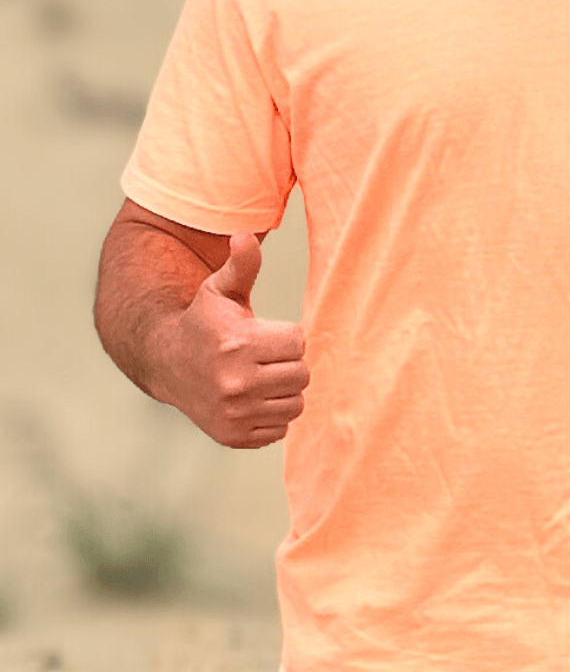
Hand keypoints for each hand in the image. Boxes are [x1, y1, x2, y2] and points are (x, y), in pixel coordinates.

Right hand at [157, 232, 309, 447]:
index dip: (286, 336)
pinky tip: (251, 399)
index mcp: (238, 344)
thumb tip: (246, 235)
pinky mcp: (233, 436)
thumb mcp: (220, 289)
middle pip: (301, 375)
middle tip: (263, 357)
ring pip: (295, 404)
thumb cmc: (203, 321)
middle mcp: (235, 383)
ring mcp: (234, 414)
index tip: (264, 334)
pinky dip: (271, 416)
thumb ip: (242, 265)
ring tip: (259, 377)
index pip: (298, 343)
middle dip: (287, 363)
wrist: (165, 363)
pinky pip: (280, 429)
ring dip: (283, 390)